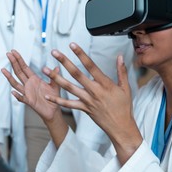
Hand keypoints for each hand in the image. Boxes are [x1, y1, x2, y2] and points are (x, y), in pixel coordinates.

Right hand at [2, 50, 60, 122]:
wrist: (53, 111)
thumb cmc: (53, 98)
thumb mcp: (55, 85)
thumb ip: (54, 76)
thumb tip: (57, 67)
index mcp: (34, 79)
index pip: (24, 67)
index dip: (19, 59)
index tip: (13, 51)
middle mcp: (29, 85)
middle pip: (18, 72)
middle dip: (13, 63)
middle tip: (8, 54)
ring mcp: (27, 93)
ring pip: (16, 84)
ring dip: (9, 77)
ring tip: (3, 70)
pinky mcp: (29, 102)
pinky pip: (22, 98)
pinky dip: (17, 95)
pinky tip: (13, 92)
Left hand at [44, 43, 142, 163]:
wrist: (120, 127)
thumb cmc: (124, 107)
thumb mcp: (126, 88)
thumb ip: (121, 71)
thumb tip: (120, 57)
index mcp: (105, 84)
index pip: (91, 66)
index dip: (81, 54)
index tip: (72, 45)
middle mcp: (94, 91)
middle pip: (76, 74)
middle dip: (64, 62)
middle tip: (54, 52)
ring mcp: (87, 101)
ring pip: (69, 87)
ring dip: (56, 78)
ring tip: (45, 70)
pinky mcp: (84, 109)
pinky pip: (68, 104)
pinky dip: (57, 100)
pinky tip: (48, 95)